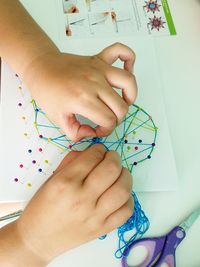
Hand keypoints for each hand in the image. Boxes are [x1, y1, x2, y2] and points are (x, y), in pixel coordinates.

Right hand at [15, 144, 132, 263]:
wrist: (39, 239)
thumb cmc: (42, 205)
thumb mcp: (52, 178)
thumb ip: (72, 161)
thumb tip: (93, 152)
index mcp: (65, 182)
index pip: (93, 157)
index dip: (99, 149)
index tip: (99, 150)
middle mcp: (82, 198)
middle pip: (111, 169)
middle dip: (114, 157)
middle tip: (111, 158)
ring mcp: (94, 216)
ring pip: (123, 189)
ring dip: (125, 176)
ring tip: (119, 174)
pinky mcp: (103, 229)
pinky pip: (126, 211)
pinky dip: (128, 198)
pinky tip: (119, 194)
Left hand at [23, 43, 136, 140]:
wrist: (40, 67)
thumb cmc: (47, 92)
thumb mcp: (57, 119)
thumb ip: (76, 133)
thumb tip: (92, 133)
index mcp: (83, 99)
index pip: (109, 121)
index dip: (106, 130)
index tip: (97, 130)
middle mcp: (95, 83)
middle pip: (121, 107)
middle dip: (117, 119)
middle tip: (106, 120)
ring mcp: (98, 69)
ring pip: (128, 81)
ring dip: (130, 95)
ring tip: (122, 101)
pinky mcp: (98, 59)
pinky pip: (120, 51)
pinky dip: (129, 58)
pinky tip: (127, 69)